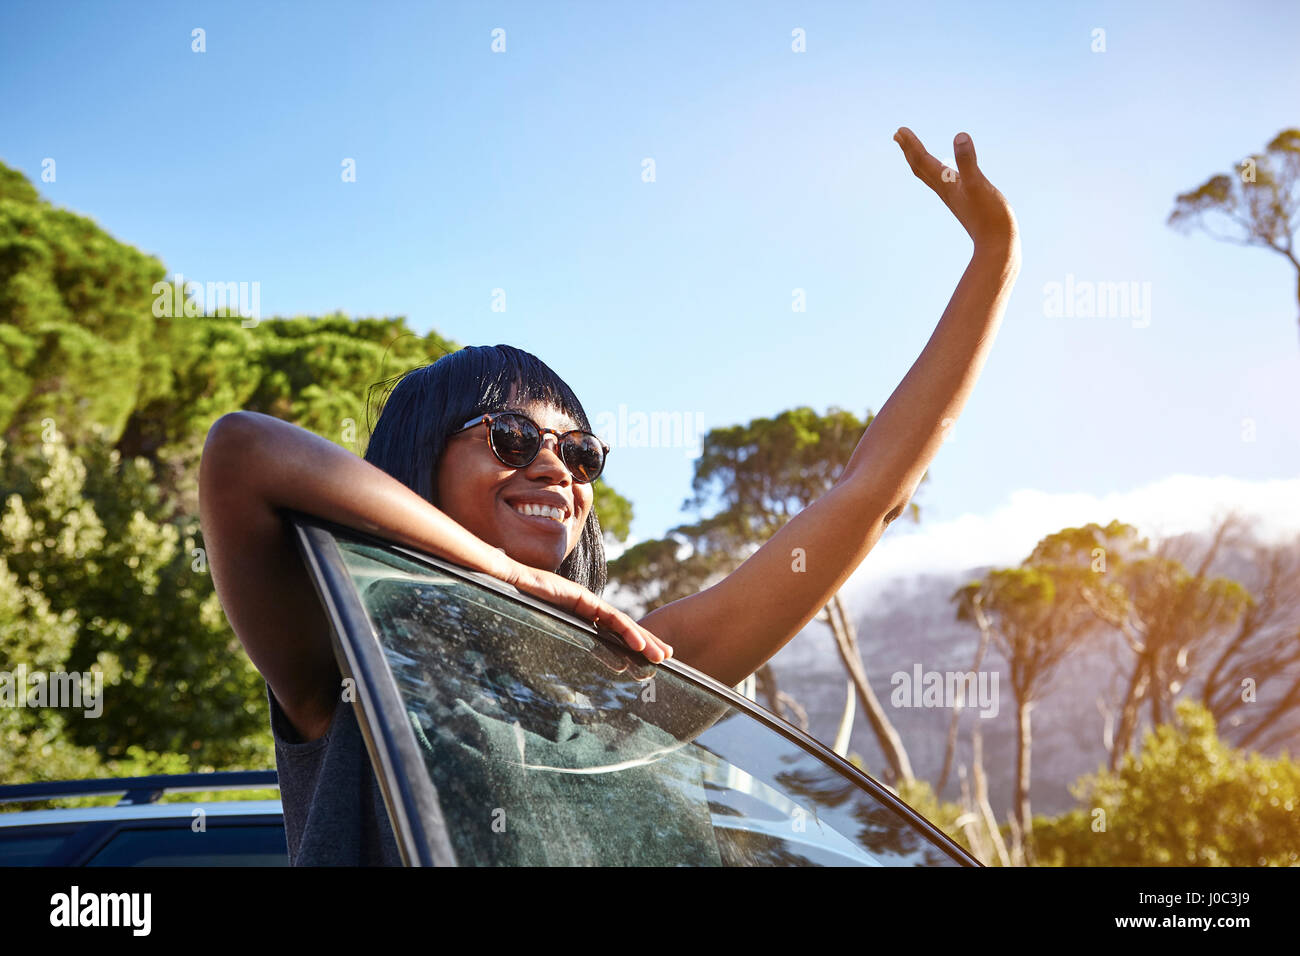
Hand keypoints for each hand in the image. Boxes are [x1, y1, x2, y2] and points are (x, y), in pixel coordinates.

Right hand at [503, 561, 673, 663]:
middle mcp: (588, 609)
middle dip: (647, 643)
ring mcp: (586, 602)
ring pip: (622, 623)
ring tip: (661, 655)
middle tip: (667, 658)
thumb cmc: (515, 610)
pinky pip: (609, 617)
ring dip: (644, 640)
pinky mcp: (582, 598)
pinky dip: (626, 631)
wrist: (504, 584)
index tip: (648, 660)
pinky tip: (640, 644)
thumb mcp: (540, 638)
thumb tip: (562, 691)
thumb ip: (554, 655)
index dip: (631, 646)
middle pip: (623, 628)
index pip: (612, 634)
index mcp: (580, 618)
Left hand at [894, 127, 1019, 255]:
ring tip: (916, 151)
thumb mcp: (978, 184)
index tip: (899, 130)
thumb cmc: (989, 215)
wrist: (998, 244)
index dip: (911, 145)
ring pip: (931, 176)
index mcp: (945, 184)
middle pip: (920, 168)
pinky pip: (946, 183)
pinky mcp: (965, 202)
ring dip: (921, 161)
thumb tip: (959, 136)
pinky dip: (941, 172)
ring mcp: (954, 197)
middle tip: (898, 135)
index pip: (922, 161)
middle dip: (909, 151)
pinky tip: (947, 170)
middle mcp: (945, 190)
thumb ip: (967, 161)